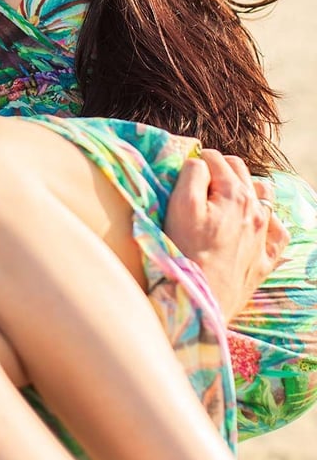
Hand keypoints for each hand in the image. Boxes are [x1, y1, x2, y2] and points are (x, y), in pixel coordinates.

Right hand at [165, 149, 288, 321]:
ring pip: (263, 196)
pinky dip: (268, 221)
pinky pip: (277, 231)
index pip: (216, 159)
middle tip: (199, 181)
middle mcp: (255, 210)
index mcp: (233, 194)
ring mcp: (263, 235)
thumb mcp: (181, 205)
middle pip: (240, 172)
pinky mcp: (264, 259)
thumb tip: (199, 161)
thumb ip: (192, 174)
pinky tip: (253, 225)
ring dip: (245, 189)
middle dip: (220, 169)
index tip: (185, 169)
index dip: (198, 160)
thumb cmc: (184, 252)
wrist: (200, 300)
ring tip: (224, 198)